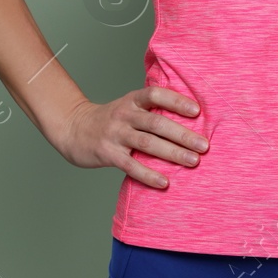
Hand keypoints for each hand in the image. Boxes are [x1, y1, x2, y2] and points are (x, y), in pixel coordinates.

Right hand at [53, 87, 209, 189]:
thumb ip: (152, 111)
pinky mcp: (108, 153)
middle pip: (157, 123)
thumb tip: (189, 120)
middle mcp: (125, 114)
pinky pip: (131, 165)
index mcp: (132, 100)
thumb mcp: (128, 107)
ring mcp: (115, 134)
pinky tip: (164, 183)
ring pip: (148, 143)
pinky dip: (149, 175)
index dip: (177, 101)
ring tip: (193, 161)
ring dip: (173, 153)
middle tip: (204, 145)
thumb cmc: (110, 120)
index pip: (156, 95)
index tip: (197, 111)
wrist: (73, 129)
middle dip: (183, 135)